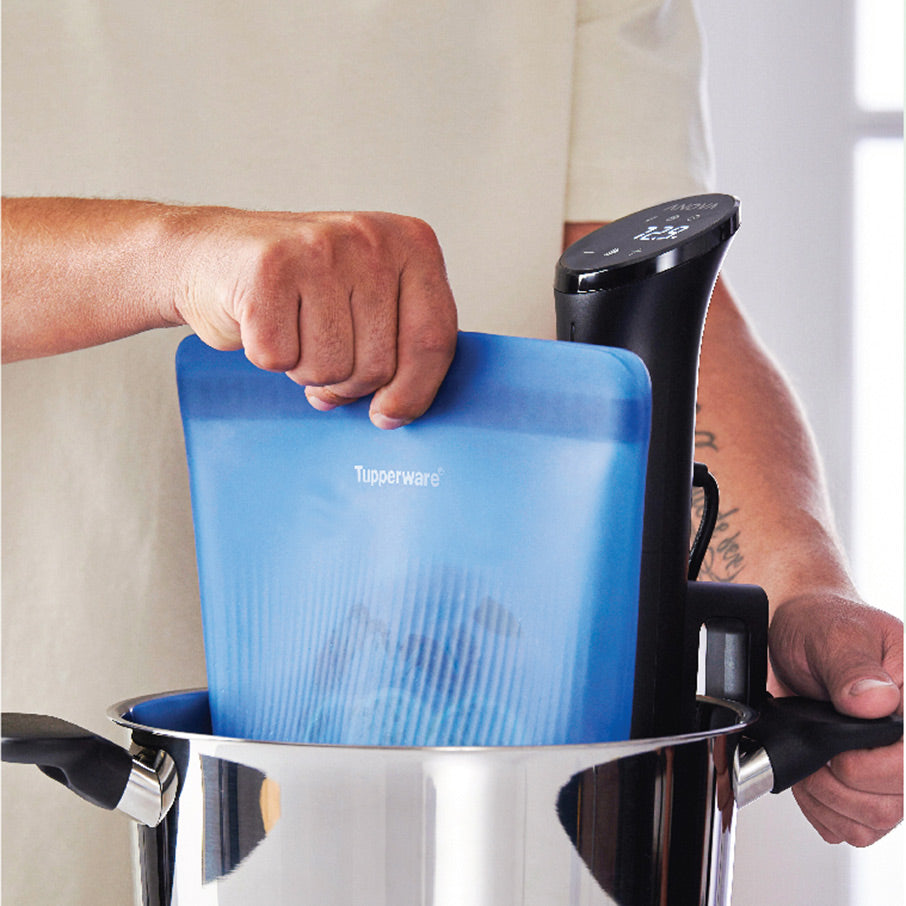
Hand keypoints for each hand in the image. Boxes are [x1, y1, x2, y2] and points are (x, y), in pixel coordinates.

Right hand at [167, 209, 456, 428]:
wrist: (211, 254)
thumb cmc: (300, 288)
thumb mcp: (368, 301)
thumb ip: (400, 344)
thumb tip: (400, 411)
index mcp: (411, 243)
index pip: (433, 338)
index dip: (413, 392)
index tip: (390, 414)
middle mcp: (371, 238)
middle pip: (380, 365)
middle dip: (347, 382)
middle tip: (322, 353)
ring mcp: (319, 250)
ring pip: (332, 368)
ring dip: (306, 370)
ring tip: (293, 330)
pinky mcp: (268, 271)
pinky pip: (280, 359)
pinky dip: (267, 356)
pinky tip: (261, 321)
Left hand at [769, 593, 902, 845]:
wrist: (792, 632)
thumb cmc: (820, 625)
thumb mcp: (833, 632)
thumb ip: (851, 666)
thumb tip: (873, 700)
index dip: (871, 768)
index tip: (836, 751)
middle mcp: (905, 738)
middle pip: (893, 801)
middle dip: (838, 783)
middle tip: (812, 748)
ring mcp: (888, 766)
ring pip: (875, 820)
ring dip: (826, 798)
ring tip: (807, 759)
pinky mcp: (864, 785)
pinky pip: (853, 826)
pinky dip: (822, 808)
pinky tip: (808, 776)